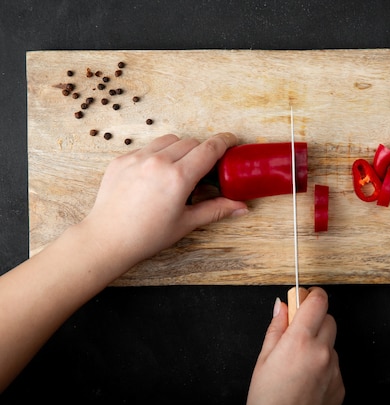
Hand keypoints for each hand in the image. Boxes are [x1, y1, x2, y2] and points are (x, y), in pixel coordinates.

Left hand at [81, 133, 247, 268]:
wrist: (107, 239)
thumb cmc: (146, 235)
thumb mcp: (186, 223)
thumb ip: (216, 210)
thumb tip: (241, 208)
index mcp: (178, 177)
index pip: (209, 148)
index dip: (225, 141)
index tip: (231, 140)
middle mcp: (158, 162)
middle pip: (191, 142)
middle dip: (202, 152)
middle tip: (204, 170)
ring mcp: (137, 158)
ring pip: (169, 140)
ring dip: (180, 149)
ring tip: (179, 170)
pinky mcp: (122, 160)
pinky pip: (147, 147)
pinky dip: (157, 155)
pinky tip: (156, 175)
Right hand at [246, 287, 344, 404]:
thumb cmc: (266, 402)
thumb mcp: (263, 359)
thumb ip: (276, 328)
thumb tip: (281, 306)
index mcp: (300, 341)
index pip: (318, 301)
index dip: (312, 294)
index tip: (305, 296)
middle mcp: (322, 352)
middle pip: (328, 319)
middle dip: (315, 320)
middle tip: (297, 333)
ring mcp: (334, 370)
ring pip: (331, 344)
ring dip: (319, 345)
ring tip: (298, 365)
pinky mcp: (340, 386)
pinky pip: (334, 366)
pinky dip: (323, 367)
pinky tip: (307, 381)